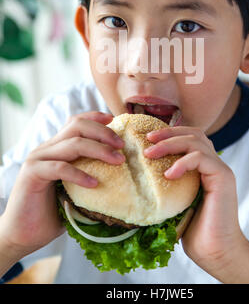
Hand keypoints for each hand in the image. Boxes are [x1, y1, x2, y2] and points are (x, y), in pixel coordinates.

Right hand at [0, 111, 124, 259]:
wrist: (23, 235)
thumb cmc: (52, 213)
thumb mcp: (75, 190)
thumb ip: (89, 175)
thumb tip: (121, 172)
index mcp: (56, 148)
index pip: (76, 122)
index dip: (95, 118)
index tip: (114, 120)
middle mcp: (47, 148)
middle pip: (77, 126)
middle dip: (103, 132)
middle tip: (122, 145)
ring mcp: (38, 159)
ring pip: (73, 143)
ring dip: (99, 149)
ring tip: (117, 161)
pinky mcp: (32, 174)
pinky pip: (60, 168)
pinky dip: (79, 174)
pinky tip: (94, 184)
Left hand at [144, 125, 245, 276]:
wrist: (217, 253)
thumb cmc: (195, 233)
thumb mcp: (175, 202)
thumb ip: (167, 186)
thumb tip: (139, 177)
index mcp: (204, 168)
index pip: (189, 138)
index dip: (169, 133)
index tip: (147, 138)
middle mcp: (214, 165)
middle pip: (193, 133)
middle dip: (168, 132)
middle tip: (147, 138)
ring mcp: (220, 169)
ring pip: (196, 141)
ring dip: (170, 143)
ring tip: (150, 153)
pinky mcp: (223, 177)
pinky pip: (201, 158)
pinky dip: (182, 162)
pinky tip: (168, 174)